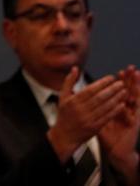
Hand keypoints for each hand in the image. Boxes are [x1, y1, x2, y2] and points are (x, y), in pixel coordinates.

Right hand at [47, 66, 128, 161]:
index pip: (90, 90)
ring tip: (124, 91)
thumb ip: (69, 82)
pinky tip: (122, 104)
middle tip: (121, 83)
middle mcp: (80, 110)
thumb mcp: (62, 97)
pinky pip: (107, 117)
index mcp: (72, 101)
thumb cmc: (64, 114)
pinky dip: (115, 110)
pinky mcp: (94, 128)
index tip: (111, 77)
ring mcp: (88, 120)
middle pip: (99, 98)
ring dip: (116, 99)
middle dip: (112, 90)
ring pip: (105, 107)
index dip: (101, 83)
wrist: (65, 136)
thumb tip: (75, 68)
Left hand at [99, 66, 139, 182]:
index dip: (120, 82)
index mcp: (117, 108)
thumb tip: (84, 97)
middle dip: (129, 80)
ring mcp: (132, 116)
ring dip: (136, 86)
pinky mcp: (136, 122)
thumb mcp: (98, 119)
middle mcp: (126, 110)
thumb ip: (93, 108)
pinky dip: (137, 102)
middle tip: (130, 68)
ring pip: (136, 97)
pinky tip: (136, 94)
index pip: (119, 92)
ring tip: (137, 75)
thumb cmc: (107, 135)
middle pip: (129, 91)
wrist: (116, 151)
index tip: (118, 72)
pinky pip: (137, 110)